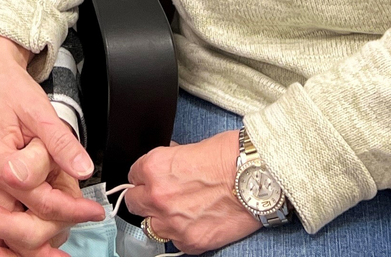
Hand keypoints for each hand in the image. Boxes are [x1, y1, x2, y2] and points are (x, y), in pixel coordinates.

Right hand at [0, 34, 101, 256]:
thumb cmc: (11, 89)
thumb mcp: (41, 110)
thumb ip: (62, 143)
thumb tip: (84, 170)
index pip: (42, 201)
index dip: (72, 204)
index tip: (95, 209)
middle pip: (26, 229)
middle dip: (58, 223)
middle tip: (82, 207)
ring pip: (16, 232)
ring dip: (46, 224)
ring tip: (66, 198)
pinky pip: (10, 218)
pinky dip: (31, 220)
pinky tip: (50, 205)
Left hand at [126, 133, 260, 252]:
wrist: (257, 177)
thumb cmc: (230, 157)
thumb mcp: (190, 148)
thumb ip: (170, 161)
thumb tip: (164, 167)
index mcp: (155, 167)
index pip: (133, 175)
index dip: (144, 176)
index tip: (151, 179)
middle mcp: (158, 196)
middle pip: (134, 203)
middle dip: (145, 198)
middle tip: (161, 195)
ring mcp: (173, 223)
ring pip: (150, 226)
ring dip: (160, 218)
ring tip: (179, 210)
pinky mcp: (190, 242)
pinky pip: (173, 240)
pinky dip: (180, 232)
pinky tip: (194, 220)